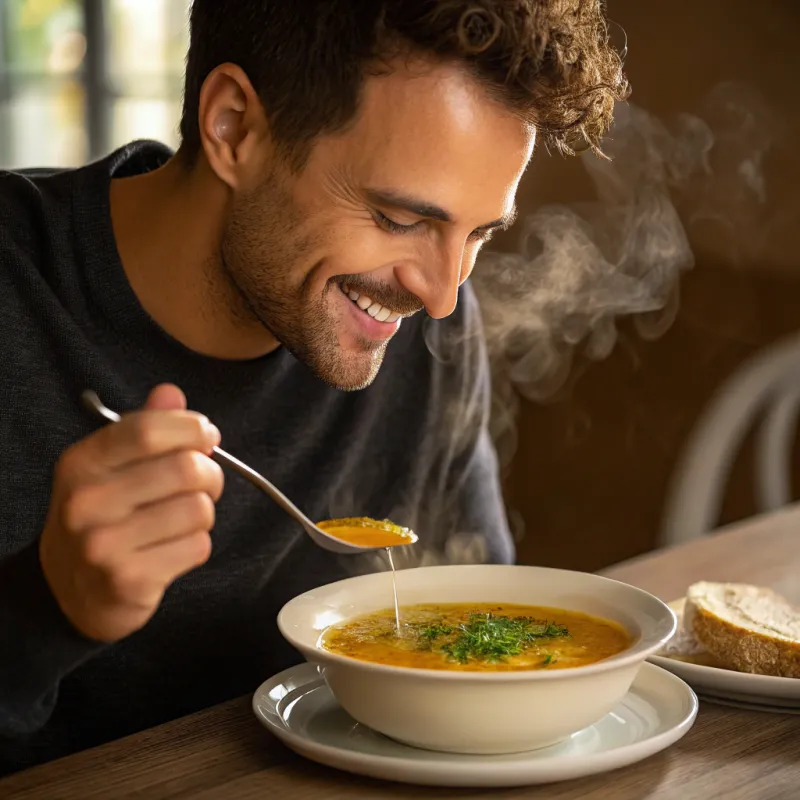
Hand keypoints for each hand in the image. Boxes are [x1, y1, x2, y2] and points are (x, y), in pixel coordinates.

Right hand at [39, 384, 223, 641]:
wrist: (74, 591)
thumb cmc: (104, 517)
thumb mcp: (110, 467)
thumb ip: (143, 427)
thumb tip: (171, 392)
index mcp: (82, 463)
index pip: (150, 429)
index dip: (192, 428)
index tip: (206, 437)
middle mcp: (86, 502)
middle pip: (186, 469)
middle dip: (210, 474)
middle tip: (205, 484)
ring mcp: (103, 545)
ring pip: (199, 509)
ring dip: (204, 513)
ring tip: (184, 519)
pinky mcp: (128, 581)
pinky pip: (198, 547)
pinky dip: (197, 546)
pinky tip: (173, 550)